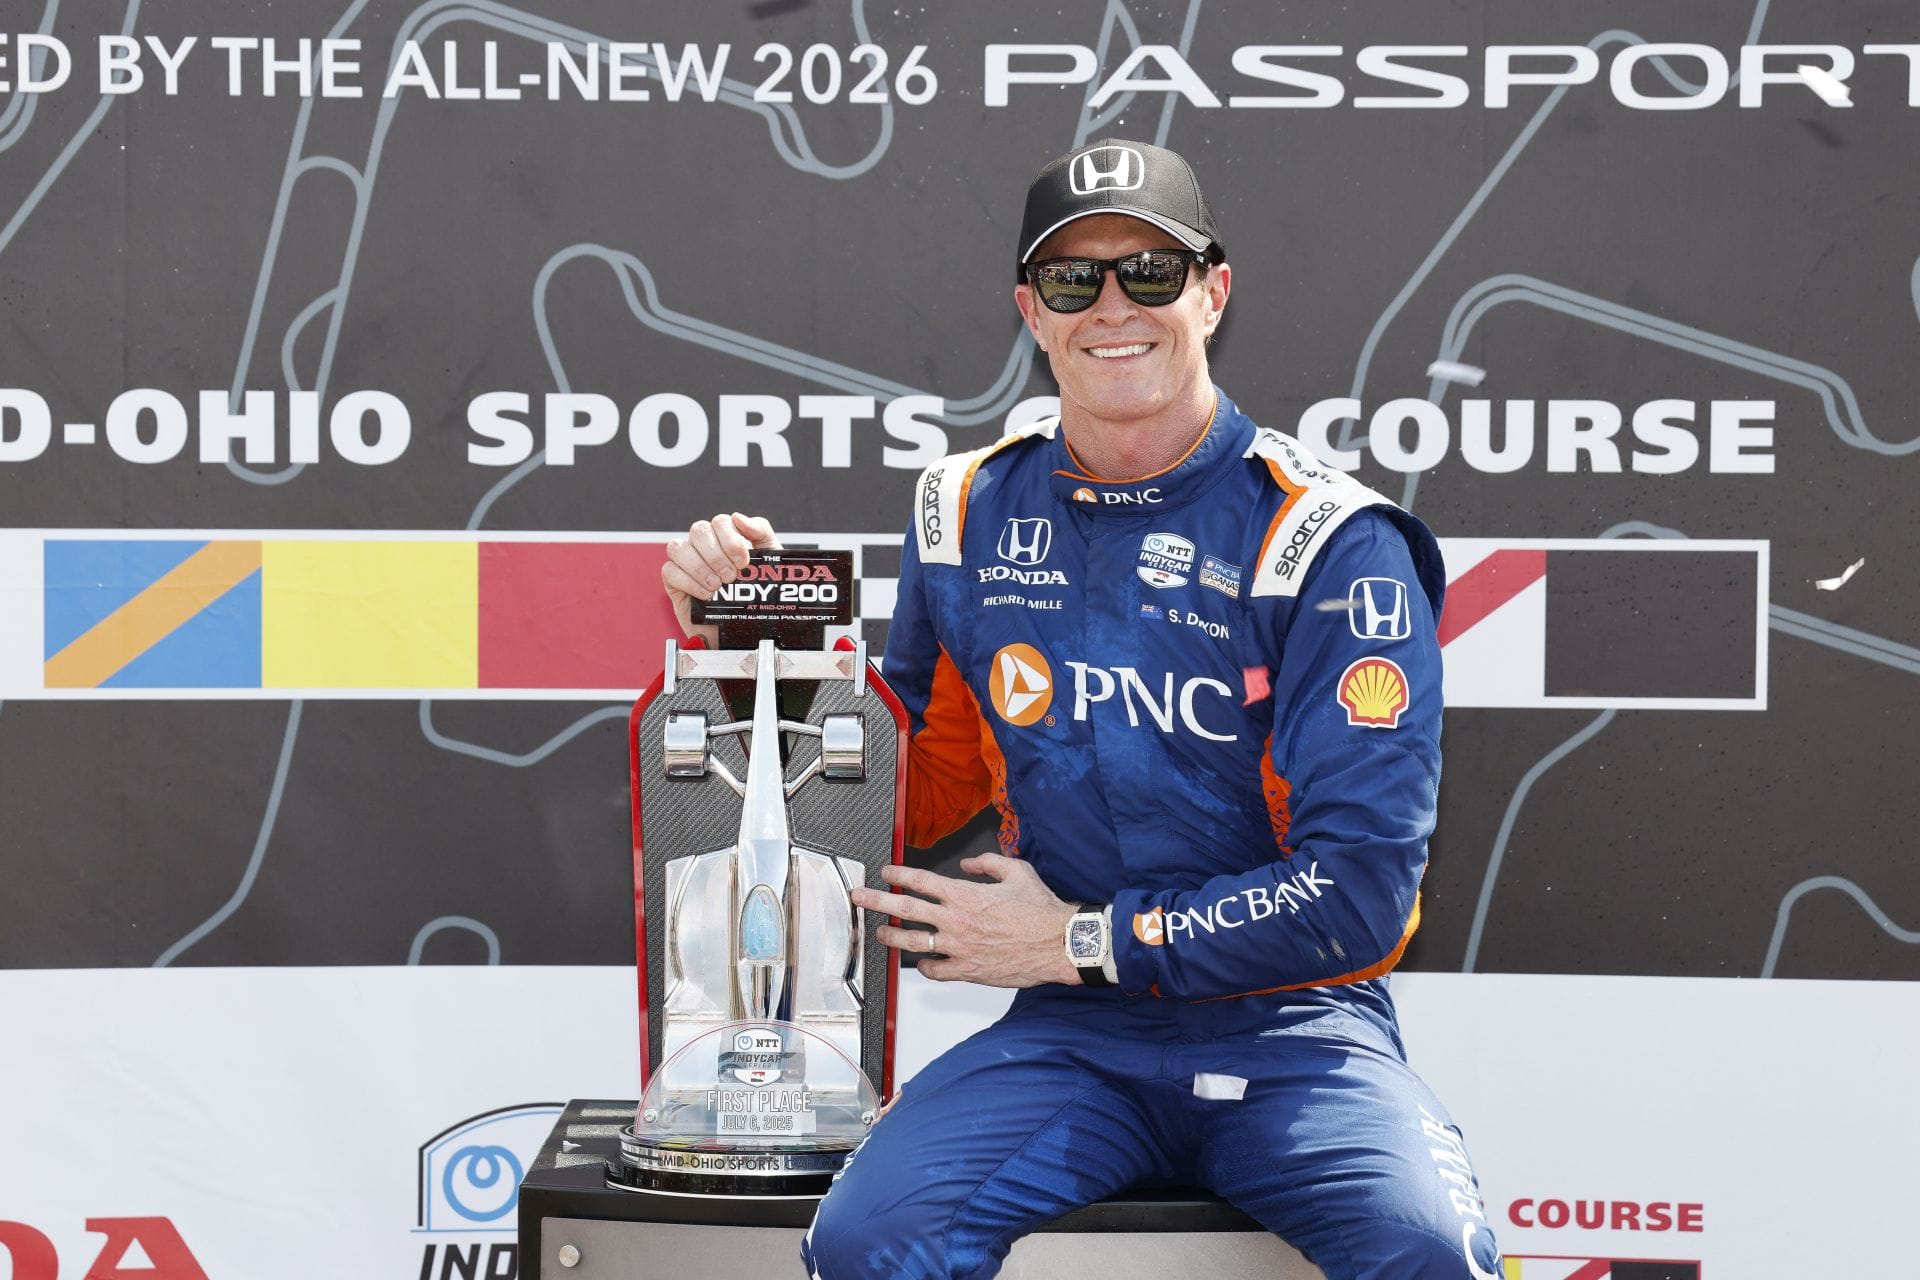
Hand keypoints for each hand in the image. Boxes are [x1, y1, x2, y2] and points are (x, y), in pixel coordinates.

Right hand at [660, 512, 781, 644]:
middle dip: (716, 554)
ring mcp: (687, 563)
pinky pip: (669, 571)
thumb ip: (761, 533)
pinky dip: (688, 581)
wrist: (747, 633)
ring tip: (717, 586)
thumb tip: (738, 517)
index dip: (730, 539)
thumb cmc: (758, 595)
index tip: (743, 561)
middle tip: (731, 577)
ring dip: (699, 567)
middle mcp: (704, 547)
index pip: (720, 522)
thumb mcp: (770, 562)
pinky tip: (706, 595)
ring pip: (678, 547)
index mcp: (726, 538)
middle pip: (699, 530)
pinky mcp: (674, 583)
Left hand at [850, 853, 1079, 987]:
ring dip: (891, 937)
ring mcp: (958, 947)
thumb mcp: (1017, 872)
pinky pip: (935, 970)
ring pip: (913, 942)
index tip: (886, 873)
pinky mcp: (967, 971)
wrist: (1060, 944)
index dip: (899, 875)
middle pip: (906, 908)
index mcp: (966, 894)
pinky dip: (925, 967)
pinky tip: (921, 963)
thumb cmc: (1041, 910)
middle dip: (877, 901)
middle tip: (860, 897)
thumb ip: (988, 863)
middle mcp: (956, 920)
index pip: (921, 881)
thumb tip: (969, 865)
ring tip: (879, 933)